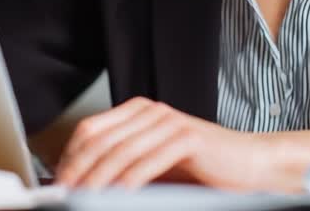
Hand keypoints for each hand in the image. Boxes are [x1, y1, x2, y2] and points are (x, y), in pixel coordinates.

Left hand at [54, 97, 269, 189]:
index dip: (70, 156)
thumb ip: (124, 165)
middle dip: (78, 170)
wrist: (251, 163)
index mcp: (140, 112)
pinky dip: (129, 181)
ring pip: (121, 151)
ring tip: (84, 198)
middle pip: (101, 140)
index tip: (58, 181)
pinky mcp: (188, 138)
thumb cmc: (204, 167)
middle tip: (65, 193)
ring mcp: (170, 122)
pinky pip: (149, 161)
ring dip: (98, 179)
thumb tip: (85, 181)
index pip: (91, 129)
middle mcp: (152, 112)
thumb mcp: (154, 163)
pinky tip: (118, 196)